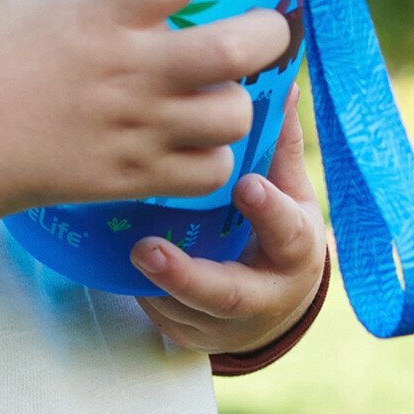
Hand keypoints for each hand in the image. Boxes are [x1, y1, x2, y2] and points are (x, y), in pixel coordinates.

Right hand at [0, 0, 292, 244]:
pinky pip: (212, 170)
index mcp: (104, 17)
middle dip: (269, 36)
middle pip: (232, 51)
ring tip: (223, 91)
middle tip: (265, 30)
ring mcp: (137, 127)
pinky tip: (199, 142)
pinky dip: (216, 158)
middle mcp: (130, 70)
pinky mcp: (135, 176)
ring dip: (240, 102)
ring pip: (233, 115)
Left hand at [129, 87, 326, 354]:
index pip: (289, 233)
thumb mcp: (289, 189)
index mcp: (296, 251)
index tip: (245, 184)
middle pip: (230, 295)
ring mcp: (225, 323)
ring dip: (155, 287)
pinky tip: (116, 267)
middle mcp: (264, 295)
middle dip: (188, 276)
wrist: (273, 305)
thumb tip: (280, 80)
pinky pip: (163, 320)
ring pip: (188, 314)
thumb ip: (278, 142)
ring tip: (128, 255)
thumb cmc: (277, 229)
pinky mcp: (191, 334)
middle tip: (147, 249)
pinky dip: (142, 297)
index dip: (270, 212)